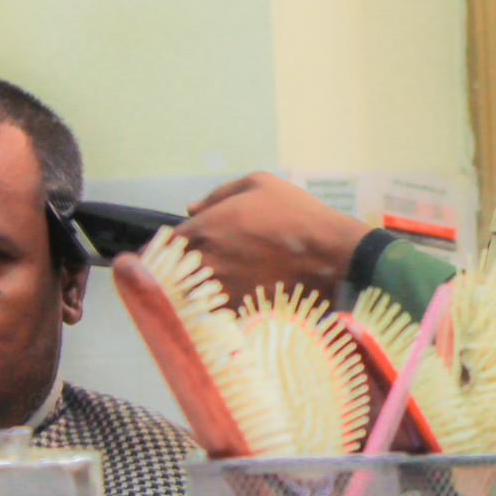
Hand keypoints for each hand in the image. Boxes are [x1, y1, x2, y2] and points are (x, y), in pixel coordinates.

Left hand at [179, 172, 368, 306]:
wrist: (329, 256)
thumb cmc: (294, 214)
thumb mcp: (259, 184)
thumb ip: (217, 194)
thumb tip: (191, 209)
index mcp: (205, 228)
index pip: (166, 244)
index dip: (170, 247)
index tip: (179, 249)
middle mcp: (205, 261)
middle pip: (175, 272)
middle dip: (182, 269)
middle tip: (200, 266)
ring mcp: (220, 290)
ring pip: (194, 294)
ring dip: (199, 290)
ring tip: (220, 285)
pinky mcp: (237, 311)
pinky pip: (217, 311)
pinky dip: (220, 307)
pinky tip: (238, 299)